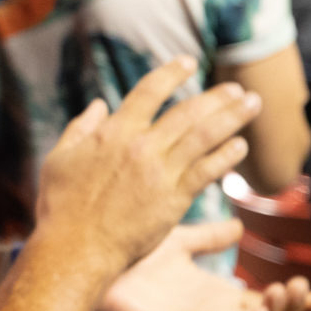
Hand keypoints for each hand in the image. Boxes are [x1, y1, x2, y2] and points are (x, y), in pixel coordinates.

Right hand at [32, 57, 261, 286]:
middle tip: (237, 89)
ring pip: (204, 136)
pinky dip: (226, 155)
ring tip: (251, 105)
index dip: (171, 74)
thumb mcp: (59, 159)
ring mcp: (160, 172)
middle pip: (187, 111)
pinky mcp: (173, 199)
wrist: (76, 248)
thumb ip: (80, 129)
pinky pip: (207, 171)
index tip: (188, 63)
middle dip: (216, 97)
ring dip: (231, 118)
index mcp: (113, 132)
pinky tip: (240, 146)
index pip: (148, 91)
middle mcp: (141, 146)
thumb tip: (98, 105)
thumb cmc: (61, 207)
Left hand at [92, 220, 310, 310]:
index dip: (290, 300)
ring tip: (286, 290)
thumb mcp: (181, 242)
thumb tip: (241, 226)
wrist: (95, 265)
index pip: (263, 303)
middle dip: (291, 307)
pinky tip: (258, 308)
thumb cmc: (131, 257)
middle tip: (305, 285)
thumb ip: (210, 238)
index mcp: (214, 297)